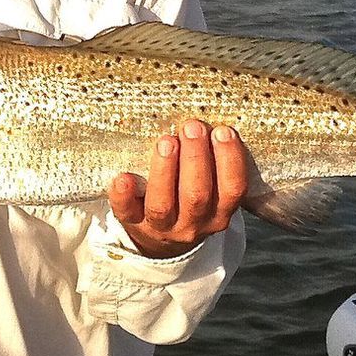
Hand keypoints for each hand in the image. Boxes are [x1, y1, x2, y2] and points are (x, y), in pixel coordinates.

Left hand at [108, 120, 247, 258]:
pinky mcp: (133, 224)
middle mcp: (194, 224)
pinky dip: (123, 195)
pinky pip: (127, 212)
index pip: (232, 189)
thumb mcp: (212, 190)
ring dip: (165, 170)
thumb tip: (209, 114)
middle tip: (191, 127)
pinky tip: (122, 176)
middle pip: (197, 195)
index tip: (223, 130)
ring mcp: (162, 227)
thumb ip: (213, 162)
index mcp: (219, 212)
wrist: (162, 241)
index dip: (230, 160)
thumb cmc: (190, 199)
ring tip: (165, 141)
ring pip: (163, 203)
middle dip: (195, 158)